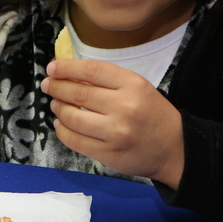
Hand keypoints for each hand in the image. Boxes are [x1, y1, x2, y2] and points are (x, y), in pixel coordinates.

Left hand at [41, 59, 184, 188]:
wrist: (174, 148)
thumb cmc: (153, 114)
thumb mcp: (138, 88)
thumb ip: (109, 82)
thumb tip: (71, 76)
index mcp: (133, 84)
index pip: (92, 71)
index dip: (67, 68)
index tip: (52, 68)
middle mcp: (124, 106)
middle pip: (79, 92)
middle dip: (57, 87)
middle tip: (48, 85)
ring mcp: (115, 132)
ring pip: (73, 117)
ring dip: (58, 109)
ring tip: (56, 105)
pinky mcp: (108, 153)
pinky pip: (75, 140)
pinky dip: (62, 131)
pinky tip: (61, 124)